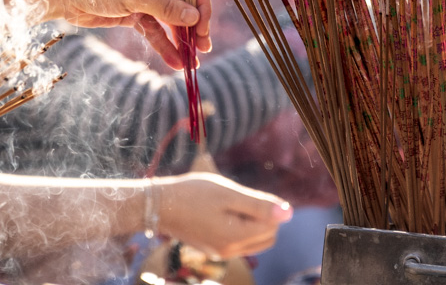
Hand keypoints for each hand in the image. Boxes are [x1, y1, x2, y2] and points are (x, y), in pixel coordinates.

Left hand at [0, 0, 211, 68]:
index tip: (204, 27)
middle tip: (203, 47)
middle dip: (193, 26)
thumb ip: (164, 7)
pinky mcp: (134, 11)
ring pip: (169, 19)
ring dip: (180, 39)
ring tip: (192, 62)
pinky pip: (154, 29)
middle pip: (182, 1)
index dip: (200, 3)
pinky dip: (163, 44)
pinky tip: (174, 61)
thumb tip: (194, 18)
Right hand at [149, 173, 291, 257]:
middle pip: (267, 237)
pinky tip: (220, 213)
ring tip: (229, 205)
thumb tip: (288, 213)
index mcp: (236, 237)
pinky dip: (240, 229)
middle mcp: (232, 250)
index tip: (245, 193)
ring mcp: (222, 252)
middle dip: (263, 218)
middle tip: (239, 199)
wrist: (157, 205)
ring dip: (252, 224)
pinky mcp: (214, 250)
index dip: (267, 207)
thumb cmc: (190, 194)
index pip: (272, 226)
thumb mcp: (226, 193)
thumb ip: (258, 204)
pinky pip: (239, 243)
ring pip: (255, 242)